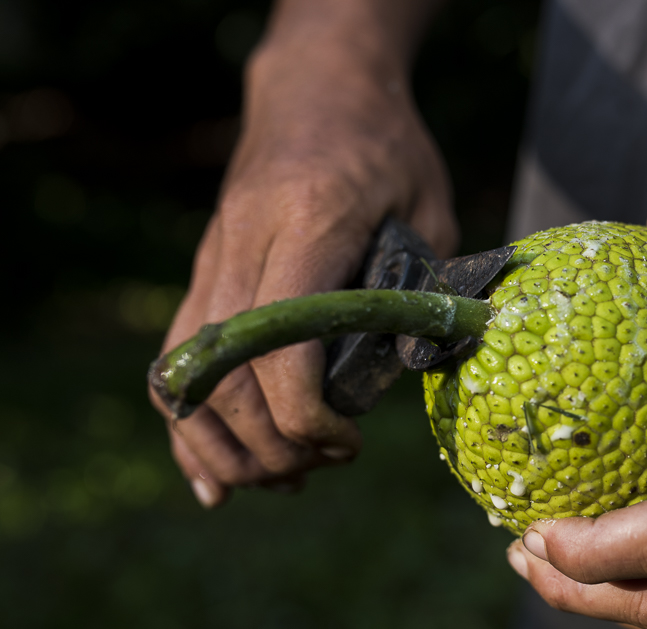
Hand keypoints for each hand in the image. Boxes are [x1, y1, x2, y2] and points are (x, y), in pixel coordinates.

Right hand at [152, 7, 455, 507]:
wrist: (318, 90)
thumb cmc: (387, 148)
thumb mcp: (431, 208)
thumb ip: (423, 292)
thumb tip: (412, 376)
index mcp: (307, 225)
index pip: (281, 347)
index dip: (306, 418)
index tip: (350, 444)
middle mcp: (244, 247)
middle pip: (228, 379)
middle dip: (275, 446)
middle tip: (328, 463)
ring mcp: (213, 260)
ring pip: (185, 379)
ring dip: (227, 449)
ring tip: (281, 480)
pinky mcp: (203, 273)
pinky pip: (175, 361)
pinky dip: (188, 425)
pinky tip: (219, 474)